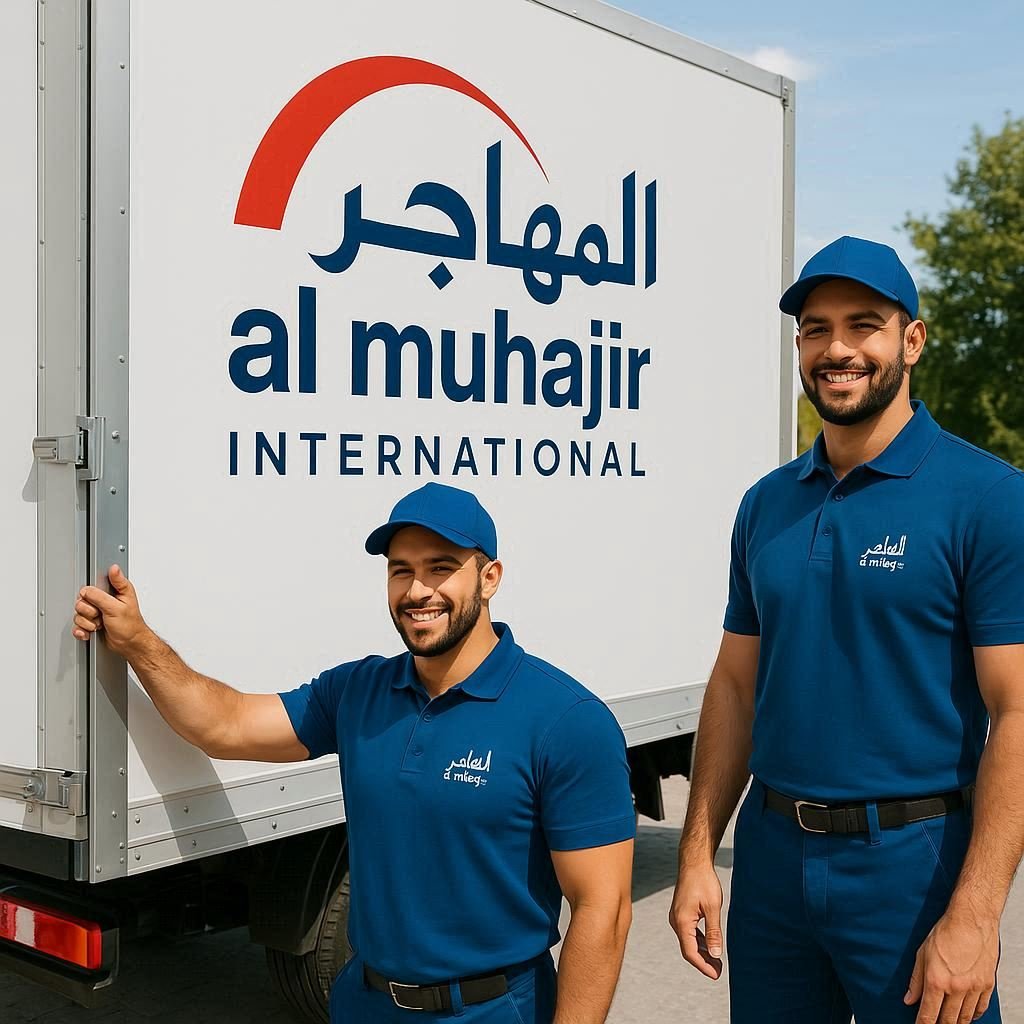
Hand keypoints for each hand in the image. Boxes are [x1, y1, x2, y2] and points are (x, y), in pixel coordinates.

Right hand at [72, 564, 150, 657]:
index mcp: (113, 591)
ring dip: (88, 623)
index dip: (91, 596)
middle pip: (81, 601)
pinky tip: (91, 632)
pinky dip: (82, 630)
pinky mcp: (91, 622)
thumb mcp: (117, 607)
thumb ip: (104, 593)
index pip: (91, 587)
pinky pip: (77, 625)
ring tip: (100, 625)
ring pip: (78, 614)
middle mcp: (104, 600)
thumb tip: (109, 570)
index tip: (98, 603)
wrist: (129, 644)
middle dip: (89, 612)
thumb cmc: (130, 626)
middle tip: (101, 616)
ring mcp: (96, 612)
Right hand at [669, 860, 724, 979]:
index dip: (703, 966)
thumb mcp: (713, 908)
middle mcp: (676, 921)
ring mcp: (677, 916)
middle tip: (719, 971)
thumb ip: (714, 932)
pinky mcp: (681, 912)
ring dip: (702, 952)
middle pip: (688, 949)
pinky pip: (689, 932)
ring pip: (688, 941)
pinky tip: (710, 944)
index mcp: (682, 921)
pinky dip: (699, 941)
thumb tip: (716, 954)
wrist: (694, 862)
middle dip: (703, 962)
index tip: (716, 975)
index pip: (690, 952)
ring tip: (717, 961)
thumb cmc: (703, 881)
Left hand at [904, 905, 998, 1022]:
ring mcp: (973, 988)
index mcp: (936, 980)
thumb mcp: (922, 953)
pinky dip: (973, 1016)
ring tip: (949, 1022)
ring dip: (956, 1023)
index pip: (928, 1013)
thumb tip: (909, 999)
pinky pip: (980, 1009)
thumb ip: (915, 979)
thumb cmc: (946, 932)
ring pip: (965, 1018)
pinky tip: (967, 1015)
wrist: (972, 921)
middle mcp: (956, 988)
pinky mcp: (987, 985)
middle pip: (948, 1020)